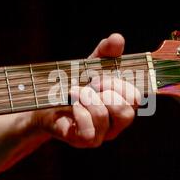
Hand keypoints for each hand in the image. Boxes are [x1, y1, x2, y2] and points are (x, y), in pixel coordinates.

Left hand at [33, 33, 140, 147]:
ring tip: (75, 91)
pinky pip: (89, 132)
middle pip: (126, 112)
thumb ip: (105, 52)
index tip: (100, 77)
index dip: (120, 85)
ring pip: (104, 118)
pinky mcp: (82, 141)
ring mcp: (100, 135)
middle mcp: (114, 124)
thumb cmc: (74, 85)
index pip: (135, 99)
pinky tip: (73, 105)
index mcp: (121, 106)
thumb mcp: (90, 66)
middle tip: (90, 84)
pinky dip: (80, 113)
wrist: (44, 103)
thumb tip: (118, 38)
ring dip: (88, 98)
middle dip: (106, 92)